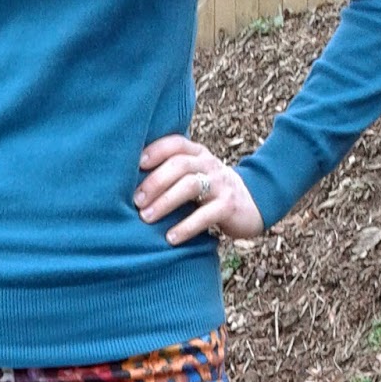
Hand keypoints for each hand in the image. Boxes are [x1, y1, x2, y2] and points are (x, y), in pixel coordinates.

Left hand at [134, 134, 264, 243]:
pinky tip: (171, 238)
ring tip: (146, 218)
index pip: (175, 144)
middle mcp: (209, 164)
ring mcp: (221, 184)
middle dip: (154, 182)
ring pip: (190, 186)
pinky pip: (206, 215)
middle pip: (179, 164)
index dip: (155, 151)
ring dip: (165, 202)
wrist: (253, 203)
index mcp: (197, 153)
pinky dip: (186, 227)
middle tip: (135, 201)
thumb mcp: (194, 175)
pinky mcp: (229, 206)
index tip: (135, 165)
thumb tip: (127, 183)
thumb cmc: (210, 191)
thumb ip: (171, 173)